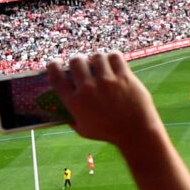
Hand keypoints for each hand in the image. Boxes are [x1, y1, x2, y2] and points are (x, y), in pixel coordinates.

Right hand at [44, 51, 161, 150]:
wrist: (135, 132)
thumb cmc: (109, 133)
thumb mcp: (83, 130)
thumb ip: (71, 119)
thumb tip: (60, 111)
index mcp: (75, 102)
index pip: (56, 78)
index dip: (53, 66)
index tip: (56, 63)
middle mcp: (88, 89)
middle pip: (76, 61)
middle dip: (78, 60)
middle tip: (84, 65)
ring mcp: (106, 82)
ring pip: (96, 56)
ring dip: (97, 59)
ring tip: (101, 65)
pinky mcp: (124, 77)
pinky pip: (115, 56)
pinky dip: (113, 57)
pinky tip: (114, 63)